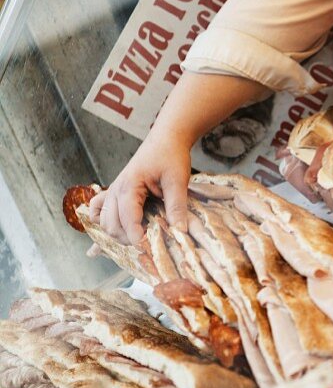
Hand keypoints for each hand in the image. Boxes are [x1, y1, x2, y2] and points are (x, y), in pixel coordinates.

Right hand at [88, 70, 270, 244]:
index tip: (147, 248)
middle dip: (126, 238)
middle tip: (149, 246)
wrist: (166, 138)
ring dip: (116, 234)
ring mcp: (113, 192)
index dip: (135, 236)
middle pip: (111, 224)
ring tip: (136, 240)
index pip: (126, 218)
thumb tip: (180, 231)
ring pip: (103, 222)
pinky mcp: (115, 193)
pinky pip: (98, 211)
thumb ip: (177, 205)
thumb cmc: (171, 155)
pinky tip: (103, 242)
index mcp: (129, 185)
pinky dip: (101, 224)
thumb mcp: (178, 179)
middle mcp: (116, 190)